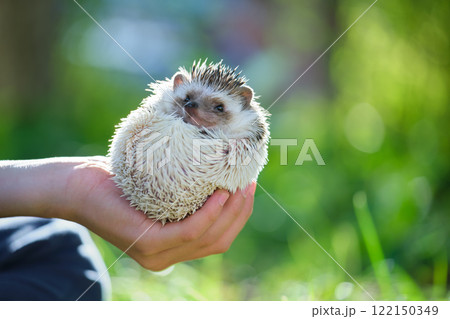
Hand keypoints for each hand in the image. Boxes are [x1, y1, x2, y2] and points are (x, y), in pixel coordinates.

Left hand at [64, 156, 255, 270]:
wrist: (76, 186)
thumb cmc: (119, 181)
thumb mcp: (161, 188)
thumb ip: (186, 192)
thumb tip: (221, 170)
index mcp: (172, 247)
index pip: (218, 238)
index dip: (239, 215)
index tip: (248, 186)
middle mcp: (167, 257)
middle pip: (219, 241)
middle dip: (241, 213)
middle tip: (249, 182)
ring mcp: (157, 254)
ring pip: (209, 238)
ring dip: (231, 212)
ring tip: (239, 184)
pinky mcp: (147, 243)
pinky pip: (190, 231)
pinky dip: (210, 213)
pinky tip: (220, 193)